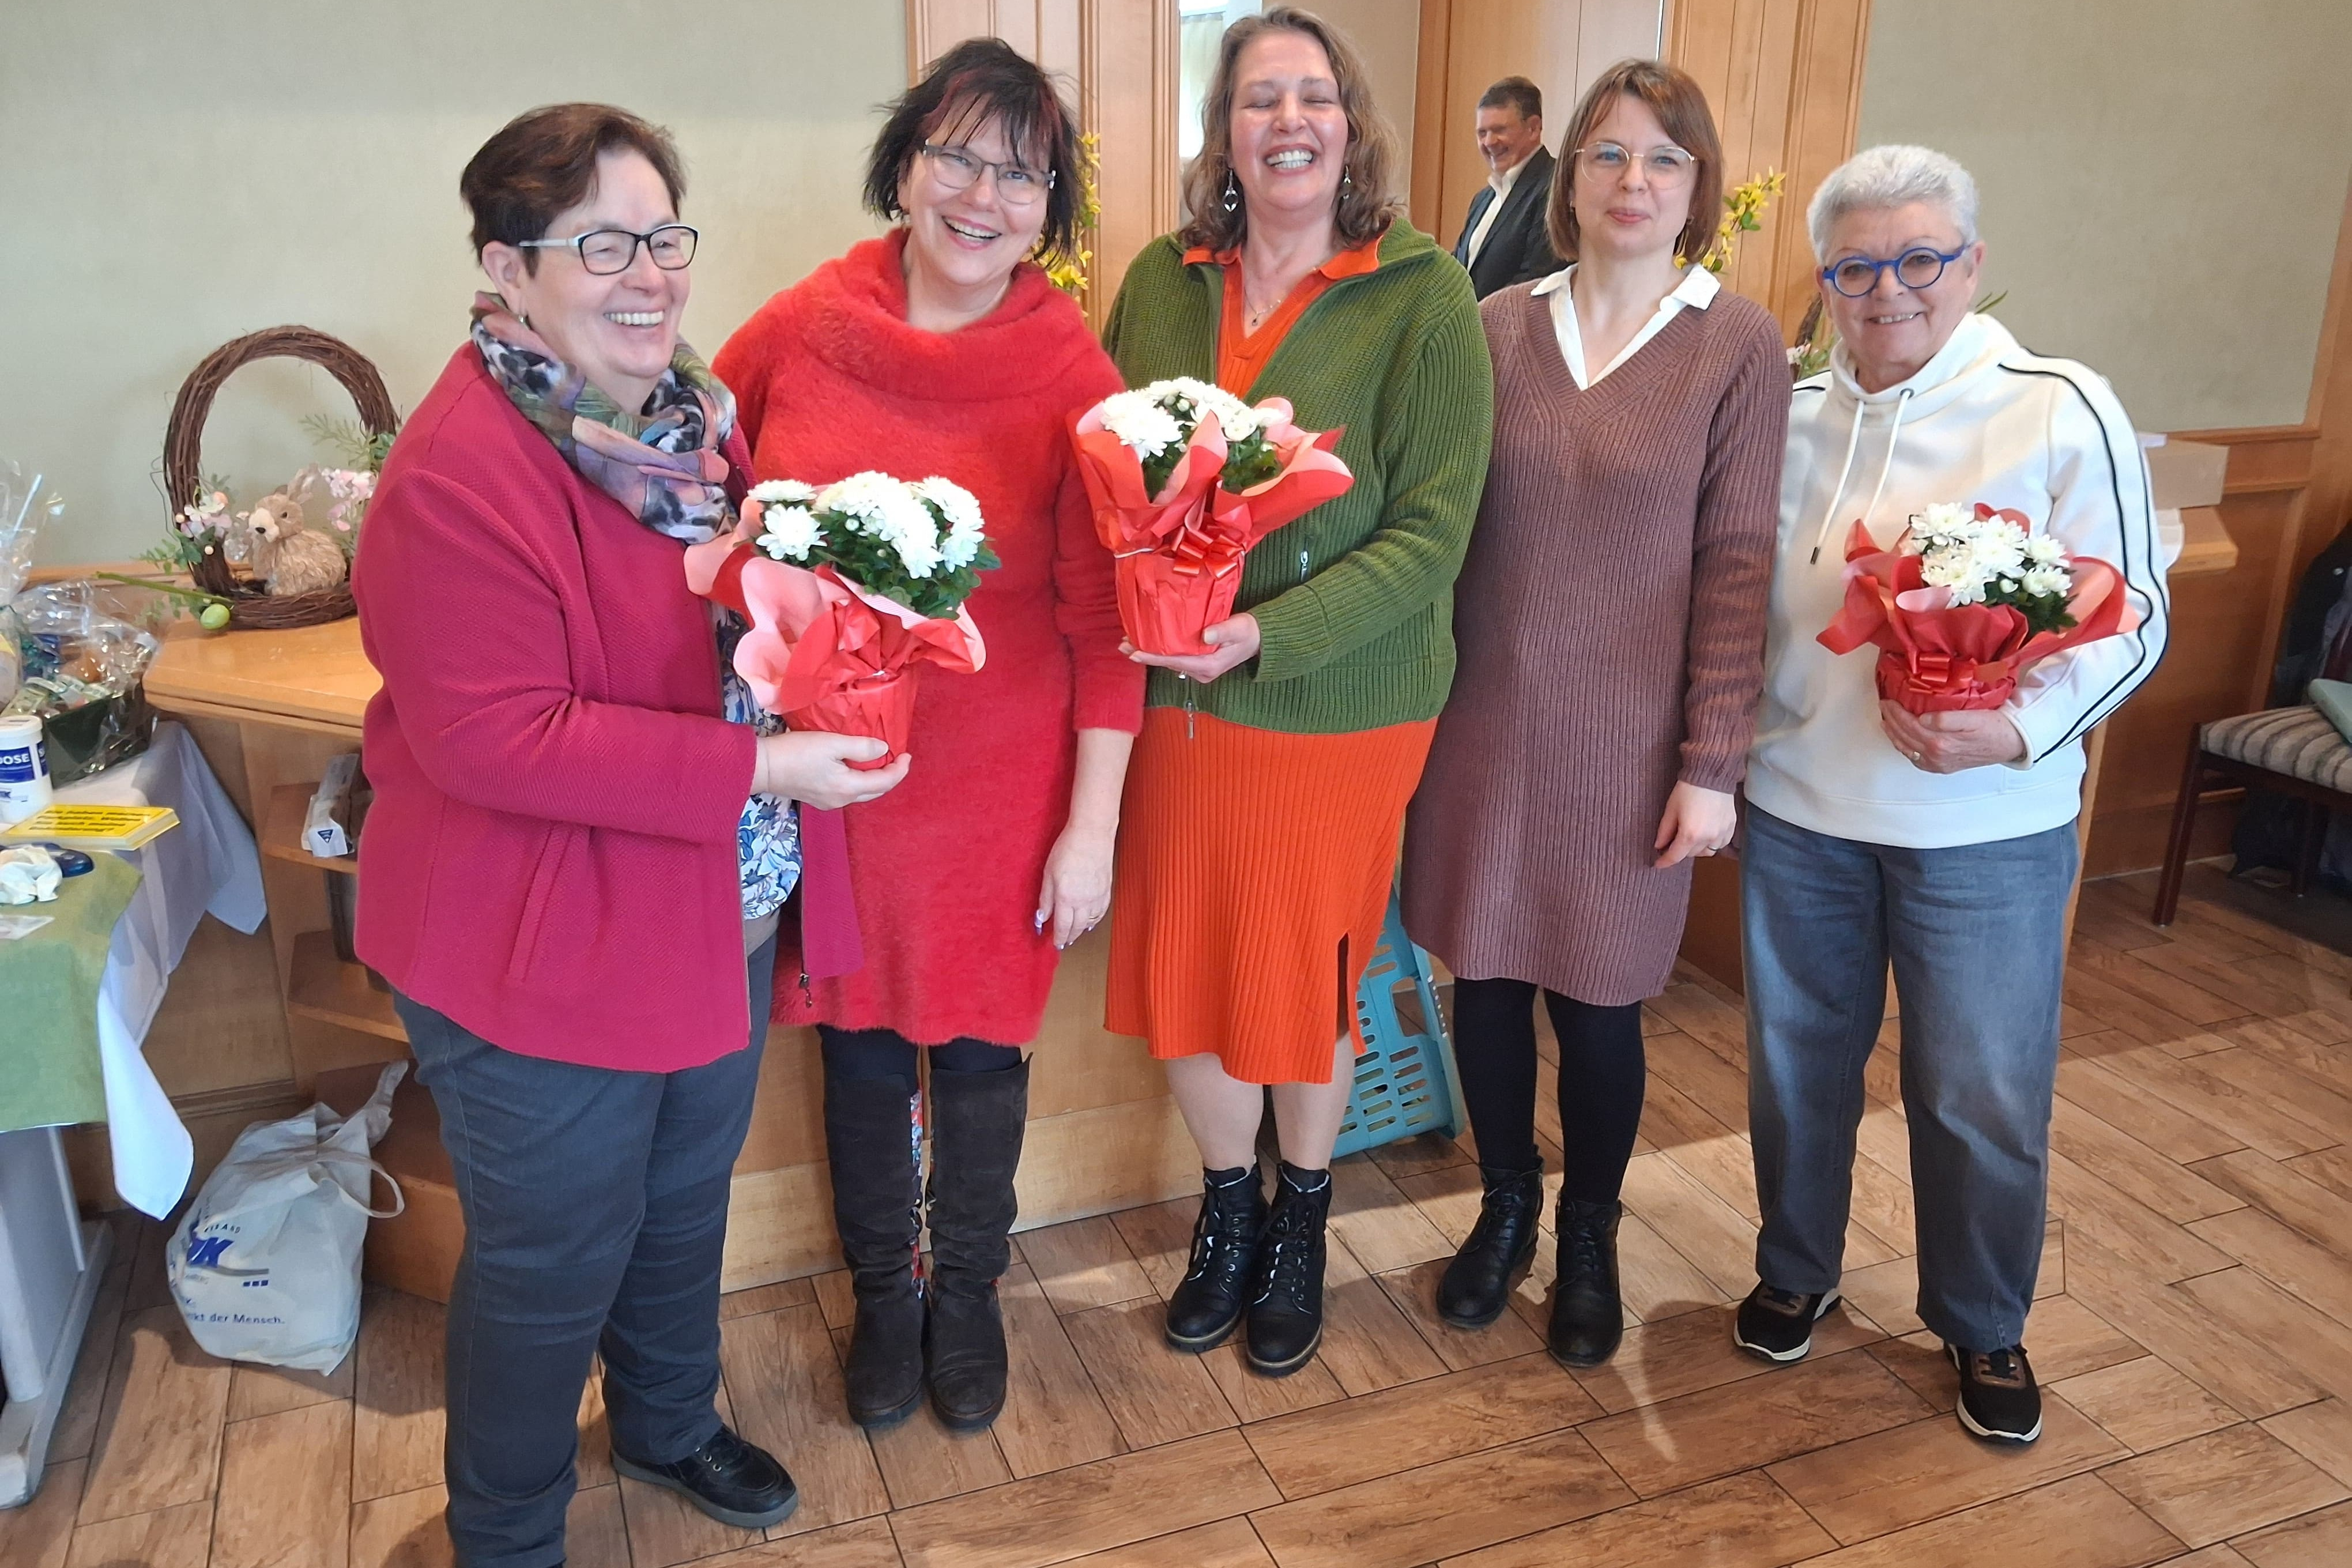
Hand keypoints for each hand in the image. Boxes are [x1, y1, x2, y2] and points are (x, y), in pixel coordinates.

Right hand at [753, 732, 910, 809]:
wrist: (762, 767)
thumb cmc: (796, 753)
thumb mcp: (832, 743)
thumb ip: (861, 748)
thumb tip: (883, 750)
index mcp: (847, 788)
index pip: (884, 783)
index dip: (900, 769)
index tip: (906, 754)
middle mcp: (841, 801)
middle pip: (875, 791)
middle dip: (890, 776)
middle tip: (897, 758)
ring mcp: (828, 802)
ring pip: (861, 792)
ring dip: (873, 778)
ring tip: (879, 760)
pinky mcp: (817, 798)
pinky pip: (847, 791)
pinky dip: (858, 780)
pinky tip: (855, 767)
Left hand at [1035, 819, 1114, 949]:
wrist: (1092, 834)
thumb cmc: (1067, 849)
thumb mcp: (1048, 873)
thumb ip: (1045, 898)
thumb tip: (1041, 917)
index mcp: (1067, 898)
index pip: (1063, 926)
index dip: (1059, 937)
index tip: (1055, 944)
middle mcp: (1084, 901)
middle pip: (1077, 927)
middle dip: (1070, 937)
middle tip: (1064, 943)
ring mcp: (1098, 896)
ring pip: (1090, 921)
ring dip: (1082, 930)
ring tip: (1075, 934)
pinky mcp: (1107, 889)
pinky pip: (1101, 911)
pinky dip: (1094, 919)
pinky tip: (1090, 920)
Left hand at [1123, 613, 1260, 682]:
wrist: (1259, 639)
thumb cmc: (1248, 631)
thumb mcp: (1238, 627)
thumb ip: (1222, 630)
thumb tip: (1204, 635)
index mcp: (1208, 665)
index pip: (1175, 661)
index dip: (1153, 657)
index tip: (1134, 653)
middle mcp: (1201, 672)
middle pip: (1167, 663)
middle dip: (1144, 654)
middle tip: (1122, 644)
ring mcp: (1199, 669)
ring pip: (1170, 662)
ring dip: (1150, 652)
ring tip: (1127, 642)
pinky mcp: (1198, 663)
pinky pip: (1175, 658)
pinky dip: (1160, 651)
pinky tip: (1147, 642)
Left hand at [1654, 781, 1736, 867]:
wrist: (1711, 774)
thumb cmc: (1688, 789)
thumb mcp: (1671, 809)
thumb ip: (1664, 831)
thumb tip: (1659, 845)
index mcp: (1690, 834)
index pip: (1675, 856)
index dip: (1665, 861)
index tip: (1658, 864)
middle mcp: (1708, 838)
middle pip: (1690, 854)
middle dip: (1680, 850)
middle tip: (1671, 842)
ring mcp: (1722, 833)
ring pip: (1707, 852)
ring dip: (1696, 849)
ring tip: (1689, 838)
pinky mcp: (1731, 827)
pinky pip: (1720, 843)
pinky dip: (1712, 843)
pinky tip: (1705, 834)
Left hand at [1878, 702, 2028, 772]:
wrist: (2011, 744)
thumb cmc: (1994, 727)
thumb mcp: (1973, 717)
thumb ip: (1946, 719)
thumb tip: (1923, 718)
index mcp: (1941, 743)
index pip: (1909, 725)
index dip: (1895, 712)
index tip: (1887, 700)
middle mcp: (1936, 756)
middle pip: (1904, 737)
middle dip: (1890, 721)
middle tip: (1883, 706)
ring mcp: (1938, 764)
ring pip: (1907, 748)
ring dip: (1893, 734)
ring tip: (1886, 721)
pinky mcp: (1942, 766)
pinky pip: (1916, 758)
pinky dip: (1904, 747)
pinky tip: (1901, 739)